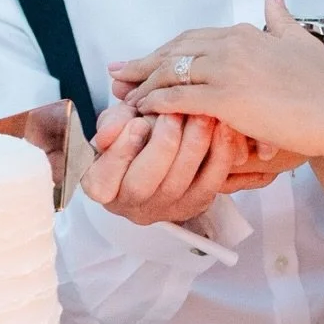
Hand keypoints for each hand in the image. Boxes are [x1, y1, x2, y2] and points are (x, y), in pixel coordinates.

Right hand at [84, 107, 254, 225]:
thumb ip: (112, 123)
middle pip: (143, 184)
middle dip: (161, 146)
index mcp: (101, 185)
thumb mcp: (117, 123)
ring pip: (178, 183)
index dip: (121, 151)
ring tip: (200, 114)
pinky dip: (219, 153)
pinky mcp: (196, 204)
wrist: (164, 147)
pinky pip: (211, 182)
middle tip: (173, 114)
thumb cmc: (135, 133)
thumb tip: (109, 134)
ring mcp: (164, 209)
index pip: (103, 178)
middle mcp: (131, 205)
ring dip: (192, 145)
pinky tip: (222, 127)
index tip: (137, 122)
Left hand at [132, 0, 323, 157]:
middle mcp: (231, 45)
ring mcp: (227, 70)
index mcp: (244, 32)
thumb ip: (280, 18)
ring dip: (142, 86)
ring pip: (170, 74)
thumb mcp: (300, 42)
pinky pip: (178, 99)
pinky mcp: (226, 99)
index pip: (192, 38)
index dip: (164, 50)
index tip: (144, 59)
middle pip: (173, 52)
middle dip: (142, 63)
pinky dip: (156, 104)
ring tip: (123, 97)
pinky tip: (142, 112)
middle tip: (116, 74)